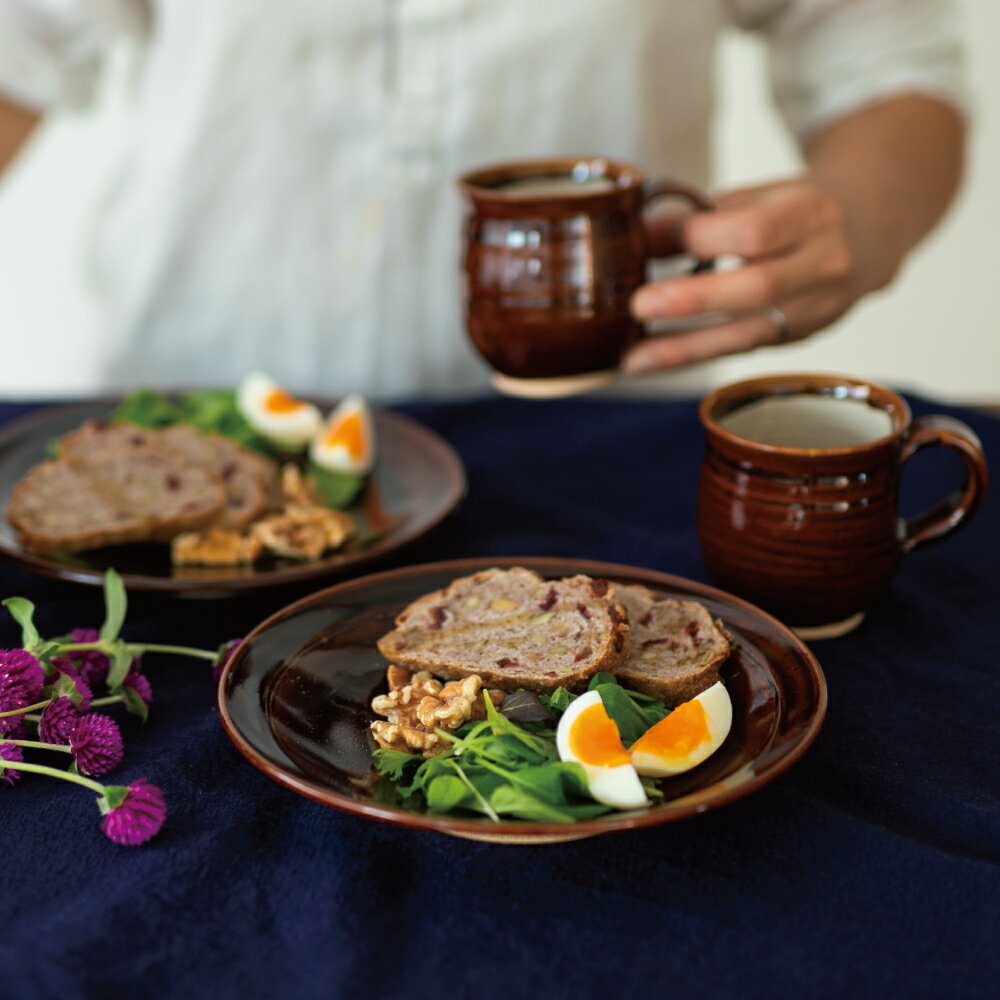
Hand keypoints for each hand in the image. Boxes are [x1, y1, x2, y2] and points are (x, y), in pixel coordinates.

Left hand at [622, 177, 864, 373]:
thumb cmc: (795, 212)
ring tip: (635, 359)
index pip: (756, 230)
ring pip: (748, 333)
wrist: (868, 235)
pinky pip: (742, 350)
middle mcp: (822, 264)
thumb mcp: (756, 197)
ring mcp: (816, 308)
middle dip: (694, 299)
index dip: (702, 237)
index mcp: (811, 213)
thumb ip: (699, 218)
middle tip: (638, 305)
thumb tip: (635, 236)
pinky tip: (656, 360)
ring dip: (686, 349)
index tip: (652, 240)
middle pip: (759, 287)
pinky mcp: (799, 337)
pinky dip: (696, 354)